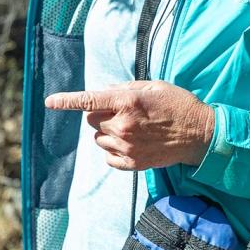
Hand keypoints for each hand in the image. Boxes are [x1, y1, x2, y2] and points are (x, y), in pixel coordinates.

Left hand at [44, 80, 215, 170]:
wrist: (199, 135)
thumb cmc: (178, 105)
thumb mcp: (153, 86)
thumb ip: (125, 88)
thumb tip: (103, 91)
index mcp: (127, 102)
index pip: (88, 100)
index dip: (66, 100)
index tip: (50, 101)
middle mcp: (123, 125)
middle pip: (91, 119)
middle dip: (100, 114)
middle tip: (122, 112)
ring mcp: (127, 146)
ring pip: (98, 138)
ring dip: (107, 132)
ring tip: (132, 128)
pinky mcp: (133, 163)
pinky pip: (107, 156)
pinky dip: (113, 149)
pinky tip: (131, 143)